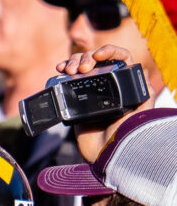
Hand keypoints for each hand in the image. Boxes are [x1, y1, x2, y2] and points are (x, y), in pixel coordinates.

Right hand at [56, 45, 154, 161]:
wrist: (107, 154)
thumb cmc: (127, 134)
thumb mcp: (142, 112)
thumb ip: (144, 94)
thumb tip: (142, 71)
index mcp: (124, 84)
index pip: (120, 58)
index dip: (109, 51)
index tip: (98, 56)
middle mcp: (107, 86)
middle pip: (96, 60)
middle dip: (86, 58)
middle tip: (83, 68)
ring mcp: (90, 92)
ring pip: (80, 66)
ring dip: (73, 62)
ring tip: (69, 70)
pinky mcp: (75, 101)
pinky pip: (67, 81)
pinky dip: (62, 72)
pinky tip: (60, 70)